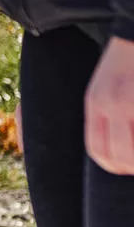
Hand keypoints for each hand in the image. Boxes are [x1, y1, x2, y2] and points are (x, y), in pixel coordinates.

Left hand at [85, 36, 133, 174]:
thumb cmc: (126, 58)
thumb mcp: (104, 86)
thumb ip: (104, 114)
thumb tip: (106, 144)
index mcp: (95, 102)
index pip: (97, 149)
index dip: (114, 165)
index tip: (127, 168)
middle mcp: (111, 103)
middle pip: (120, 155)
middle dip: (133, 166)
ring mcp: (131, 101)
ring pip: (133, 150)